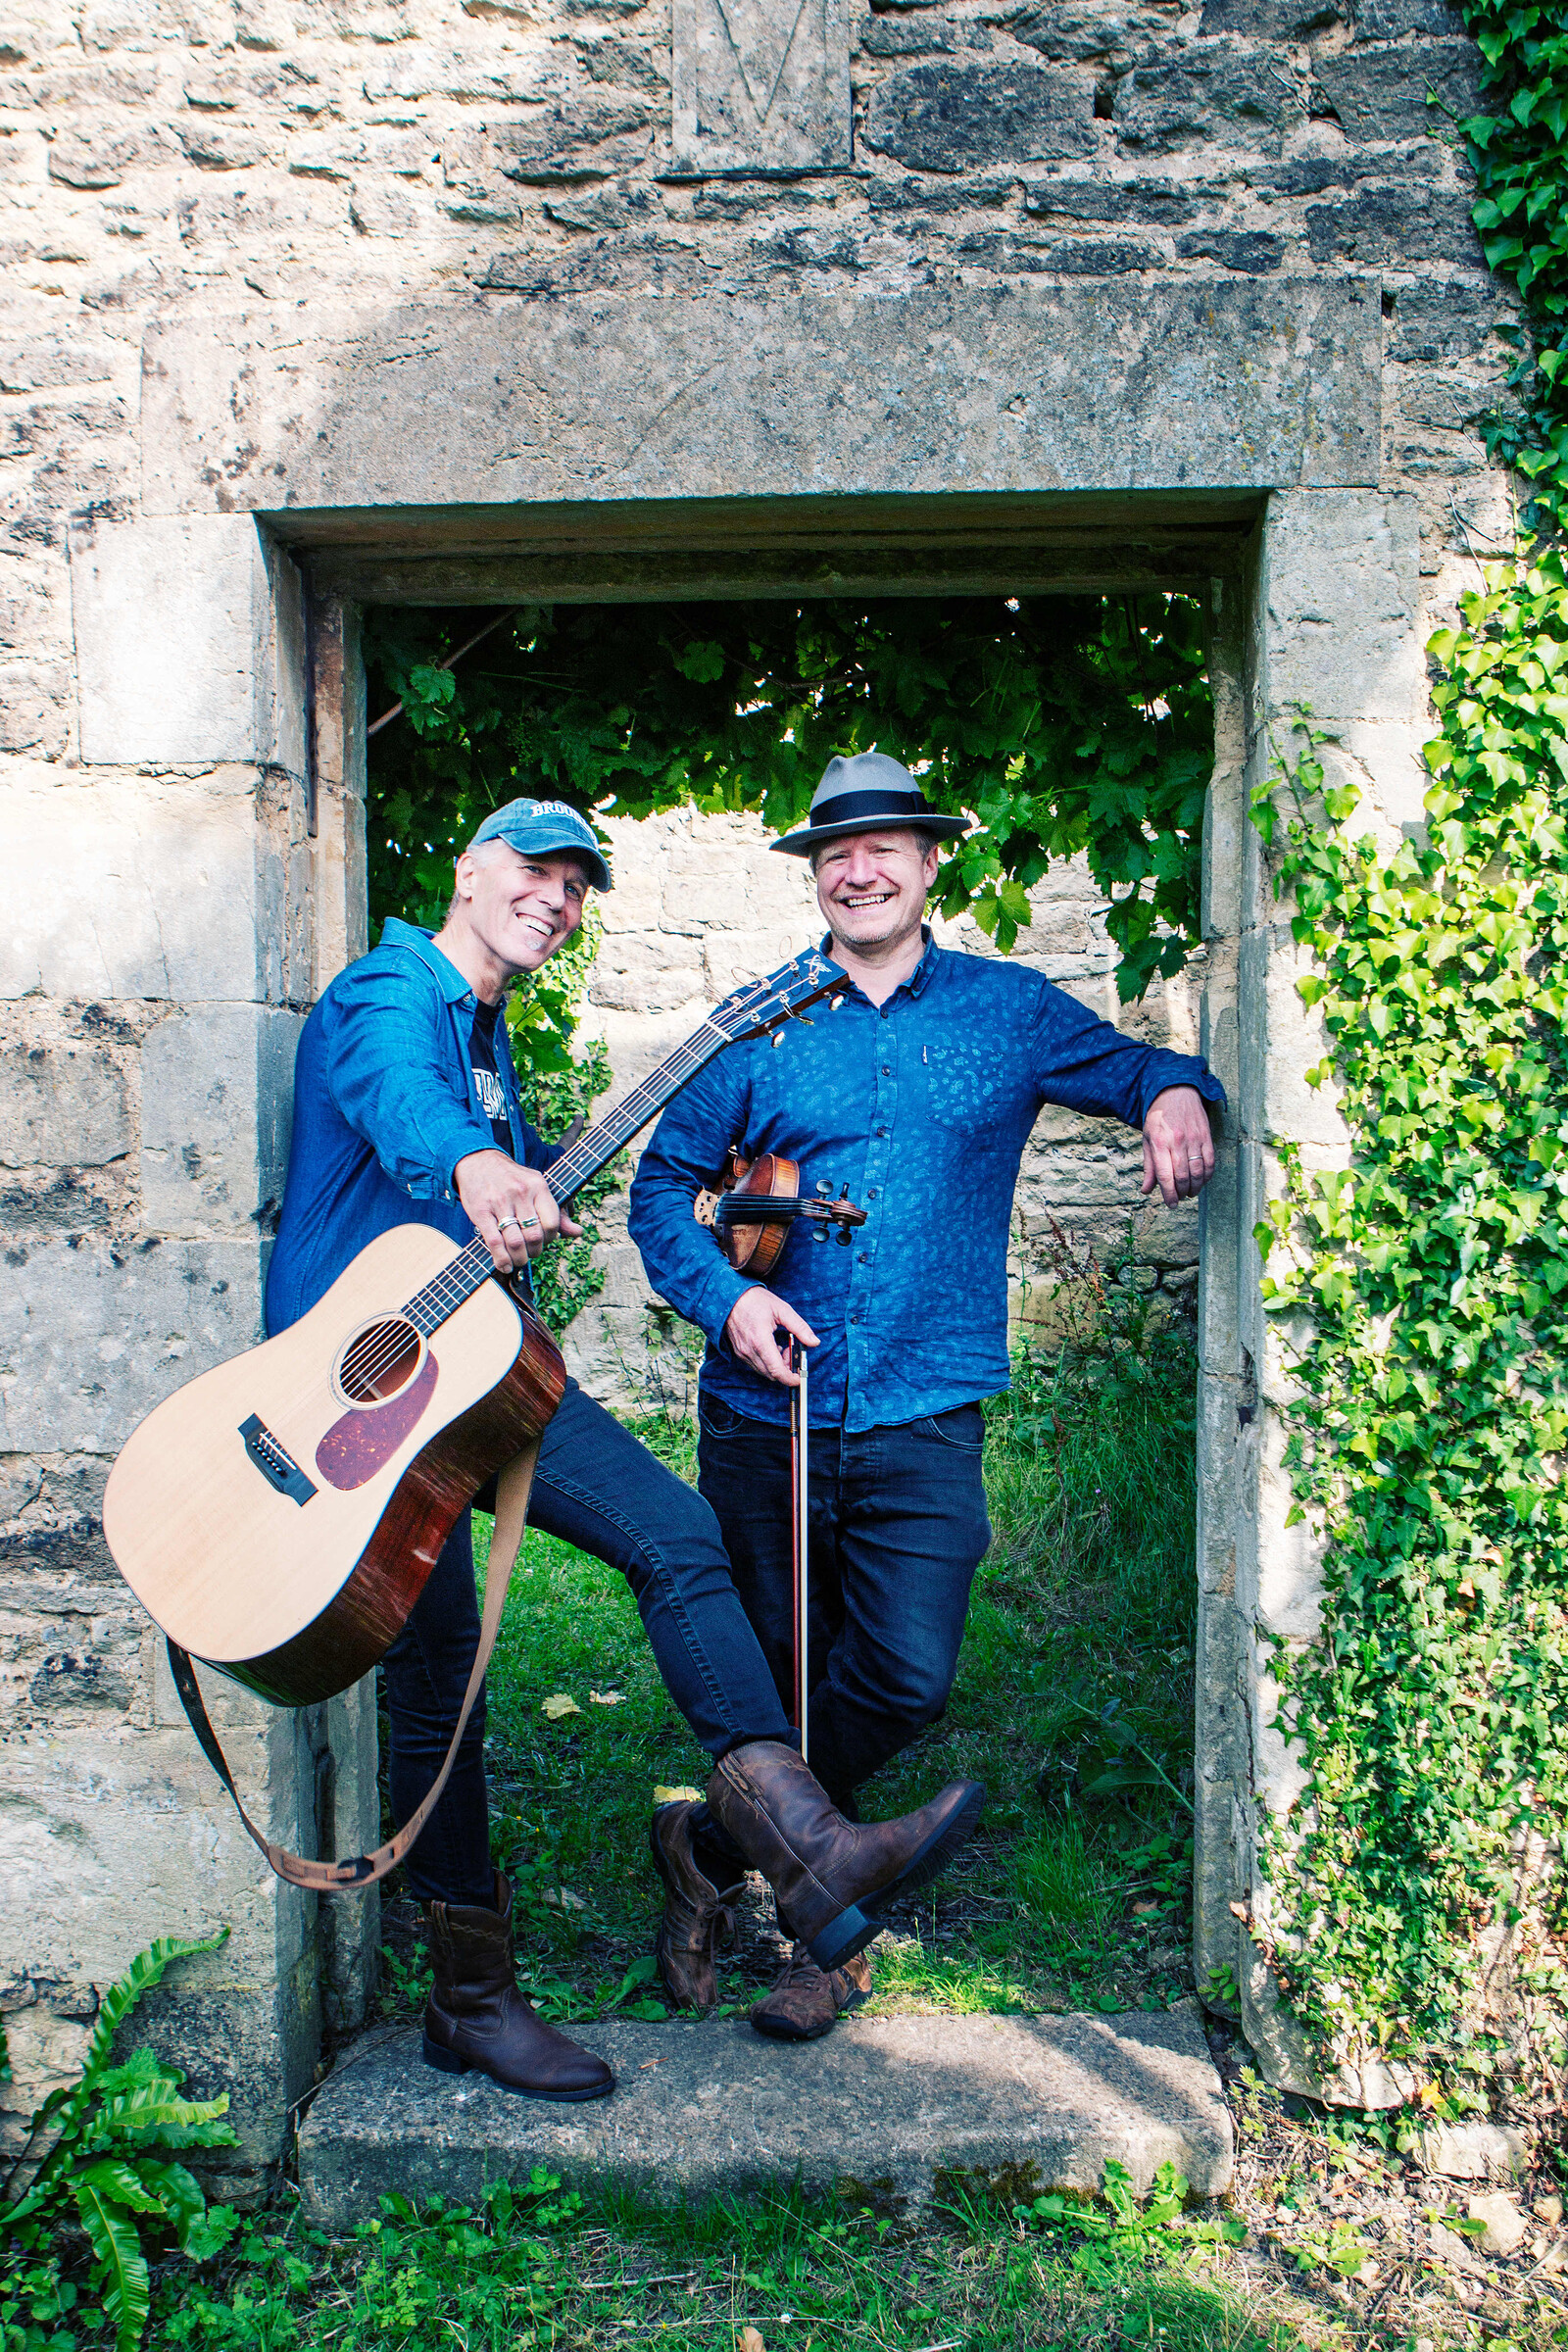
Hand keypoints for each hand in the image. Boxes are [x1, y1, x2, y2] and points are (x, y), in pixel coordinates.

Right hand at [454, 1151, 581, 1272]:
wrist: (478, 1161)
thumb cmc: (513, 1179)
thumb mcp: (538, 1188)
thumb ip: (558, 1212)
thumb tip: (578, 1232)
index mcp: (538, 1186)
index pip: (552, 1223)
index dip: (550, 1239)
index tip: (543, 1242)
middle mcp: (521, 1192)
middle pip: (534, 1235)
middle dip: (534, 1252)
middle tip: (529, 1253)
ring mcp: (499, 1202)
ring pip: (515, 1242)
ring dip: (519, 1259)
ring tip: (518, 1260)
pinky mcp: (480, 1211)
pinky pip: (494, 1241)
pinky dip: (501, 1258)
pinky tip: (504, 1264)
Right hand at [722, 1287, 818, 1385]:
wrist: (729, 1296)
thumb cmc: (755, 1300)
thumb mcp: (782, 1309)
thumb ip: (800, 1327)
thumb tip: (814, 1342)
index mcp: (761, 1341)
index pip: (777, 1370)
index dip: (790, 1378)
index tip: (799, 1377)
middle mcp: (749, 1350)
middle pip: (771, 1374)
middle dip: (786, 1369)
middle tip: (792, 1351)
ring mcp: (742, 1353)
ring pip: (763, 1371)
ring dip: (776, 1366)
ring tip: (782, 1347)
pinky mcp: (739, 1352)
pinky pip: (755, 1365)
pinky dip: (767, 1362)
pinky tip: (772, 1347)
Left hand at [1141, 1087, 1217, 1207]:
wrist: (1176, 1092)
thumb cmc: (1159, 1118)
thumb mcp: (1147, 1139)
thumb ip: (1149, 1166)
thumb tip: (1146, 1190)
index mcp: (1159, 1142)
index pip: (1165, 1175)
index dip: (1169, 1194)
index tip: (1171, 1205)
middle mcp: (1177, 1141)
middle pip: (1183, 1176)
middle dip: (1181, 1193)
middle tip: (1179, 1199)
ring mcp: (1194, 1138)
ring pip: (1198, 1171)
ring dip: (1195, 1187)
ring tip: (1189, 1193)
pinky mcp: (1206, 1136)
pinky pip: (1210, 1161)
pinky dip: (1207, 1176)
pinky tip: (1201, 1181)